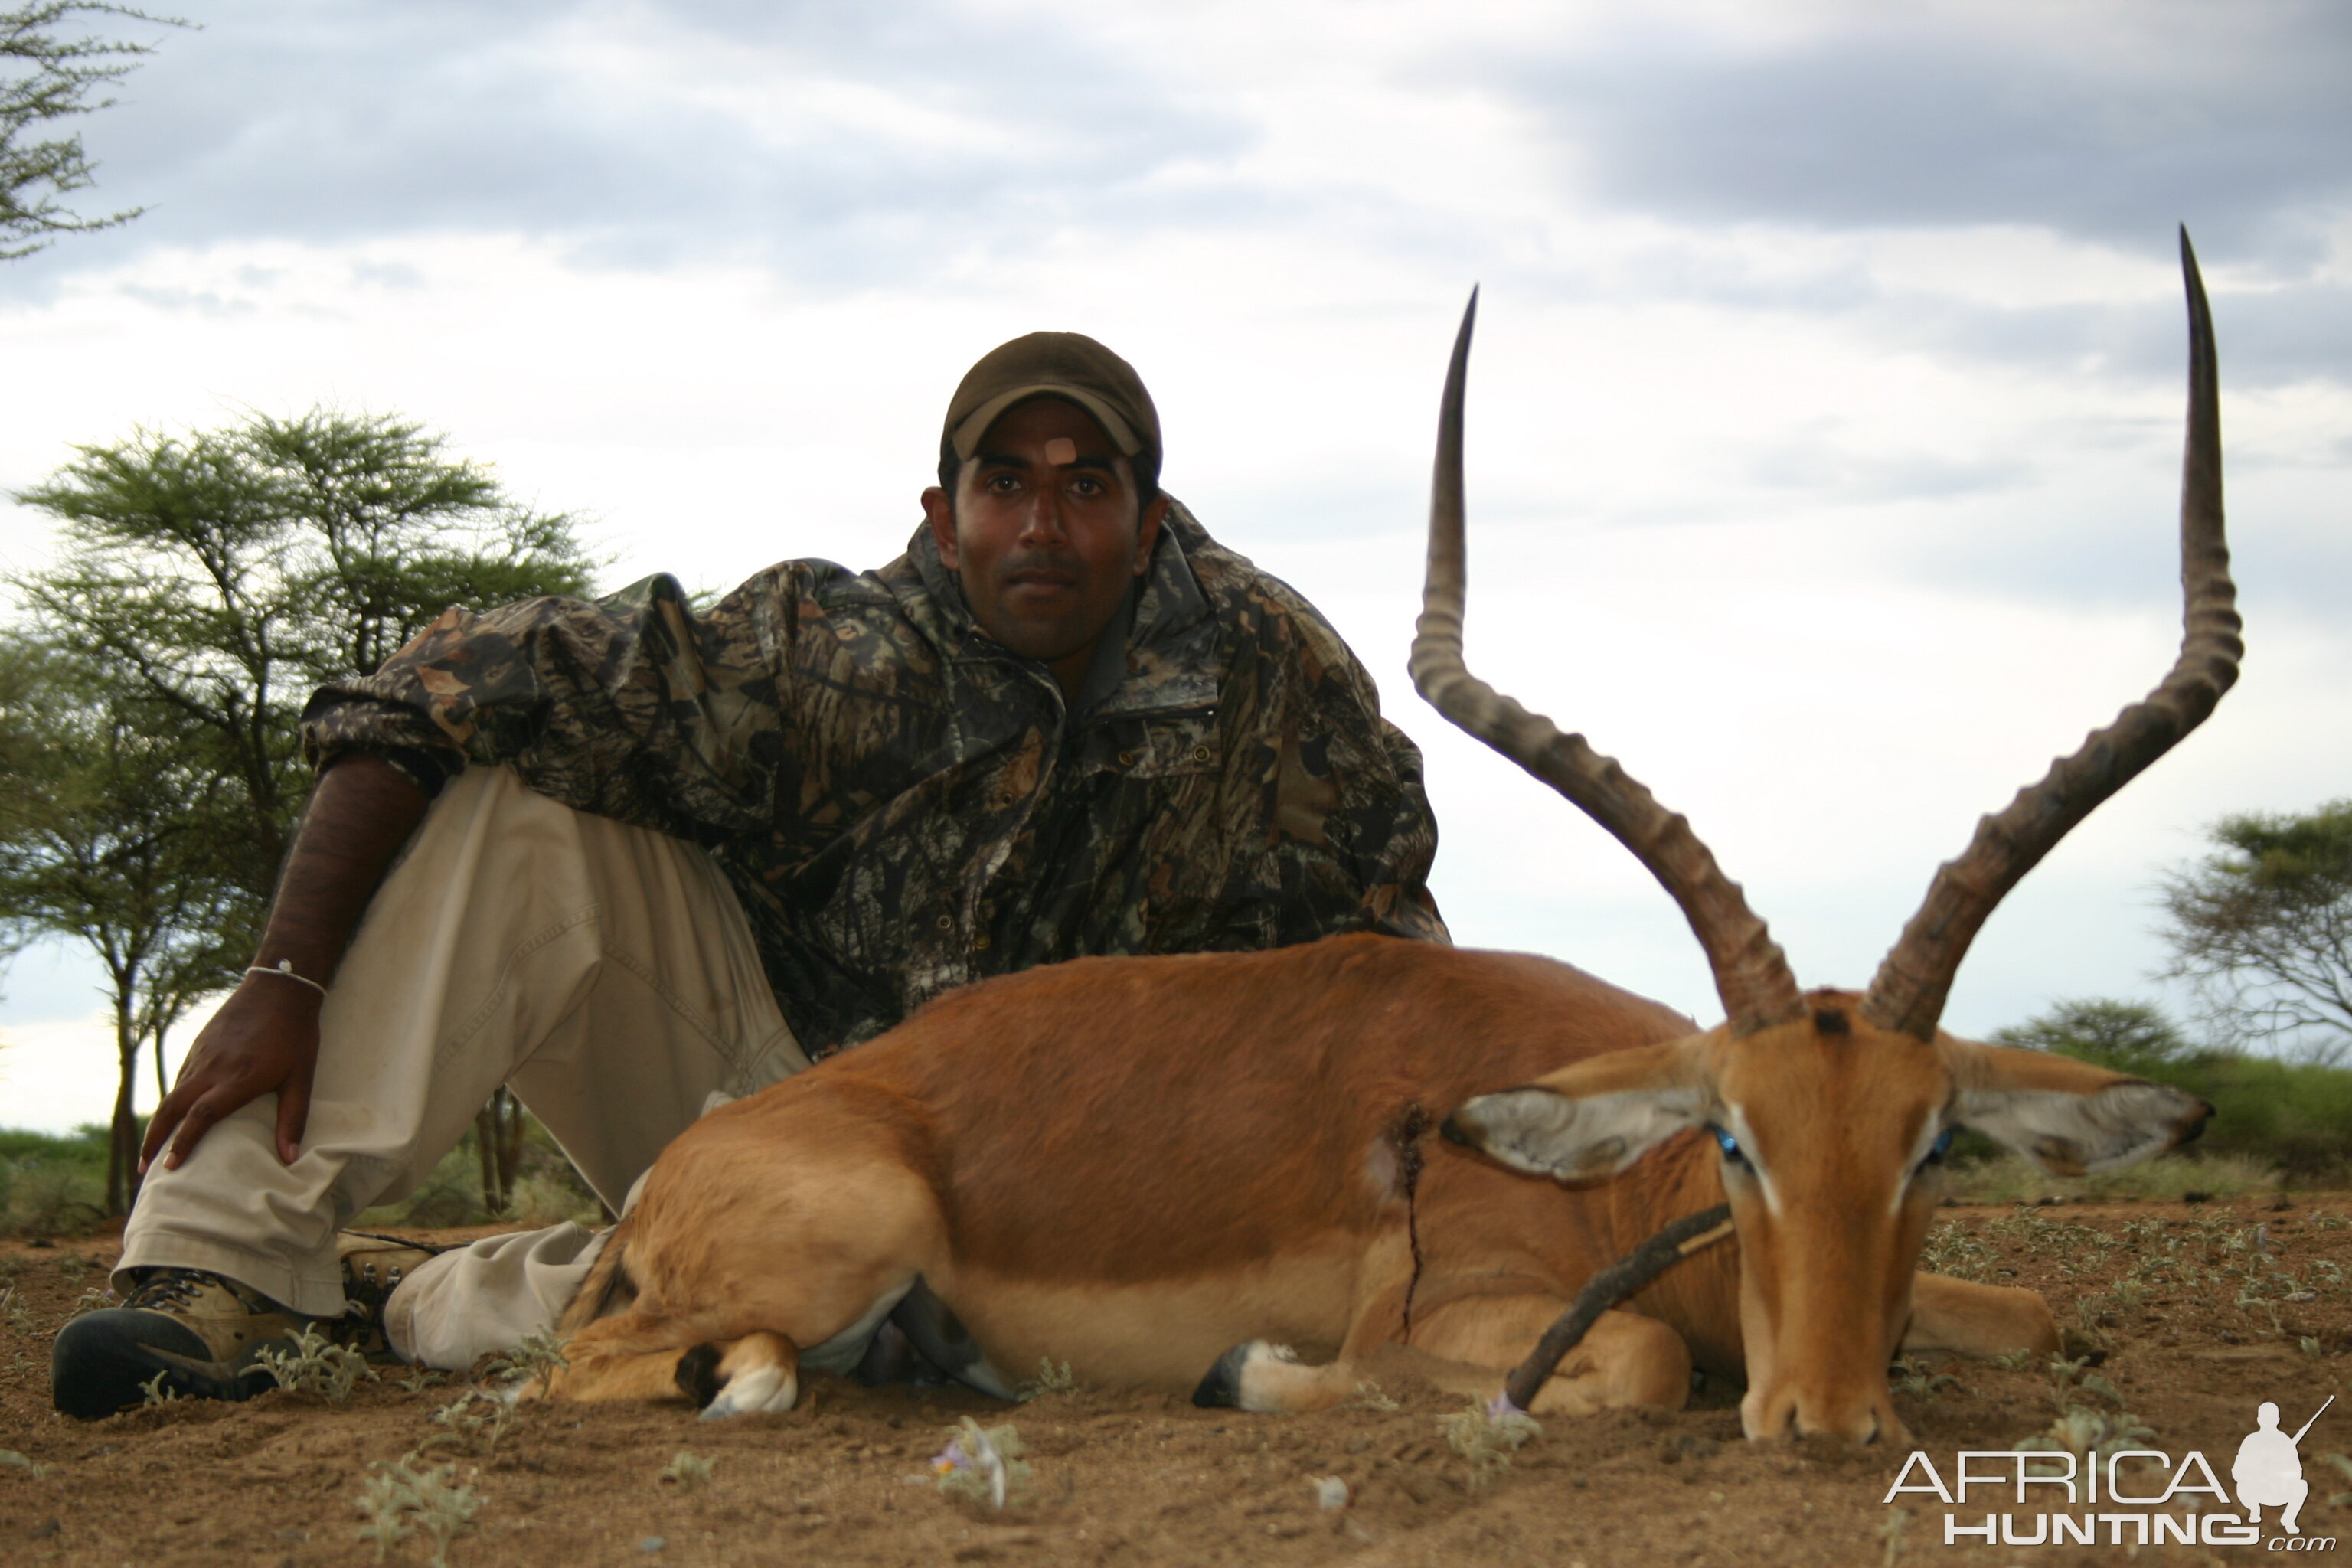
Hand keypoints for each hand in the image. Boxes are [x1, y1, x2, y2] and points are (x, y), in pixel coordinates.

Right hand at [140, 976, 320, 1171]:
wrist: (279, 987)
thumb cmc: (296, 1035)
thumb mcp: (302, 1078)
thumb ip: (293, 1118)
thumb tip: (290, 1158)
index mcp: (238, 1078)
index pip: (201, 1116)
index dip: (183, 1142)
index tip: (169, 1167)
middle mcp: (212, 1067)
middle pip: (171, 1107)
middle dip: (153, 1139)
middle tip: (144, 1168)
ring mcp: (202, 1054)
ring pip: (173, 1092)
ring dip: (160, 1122)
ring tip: (155, 1148)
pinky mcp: (199, 1044)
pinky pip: (181, 1077)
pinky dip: (172, 1099)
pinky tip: (174, 1114)